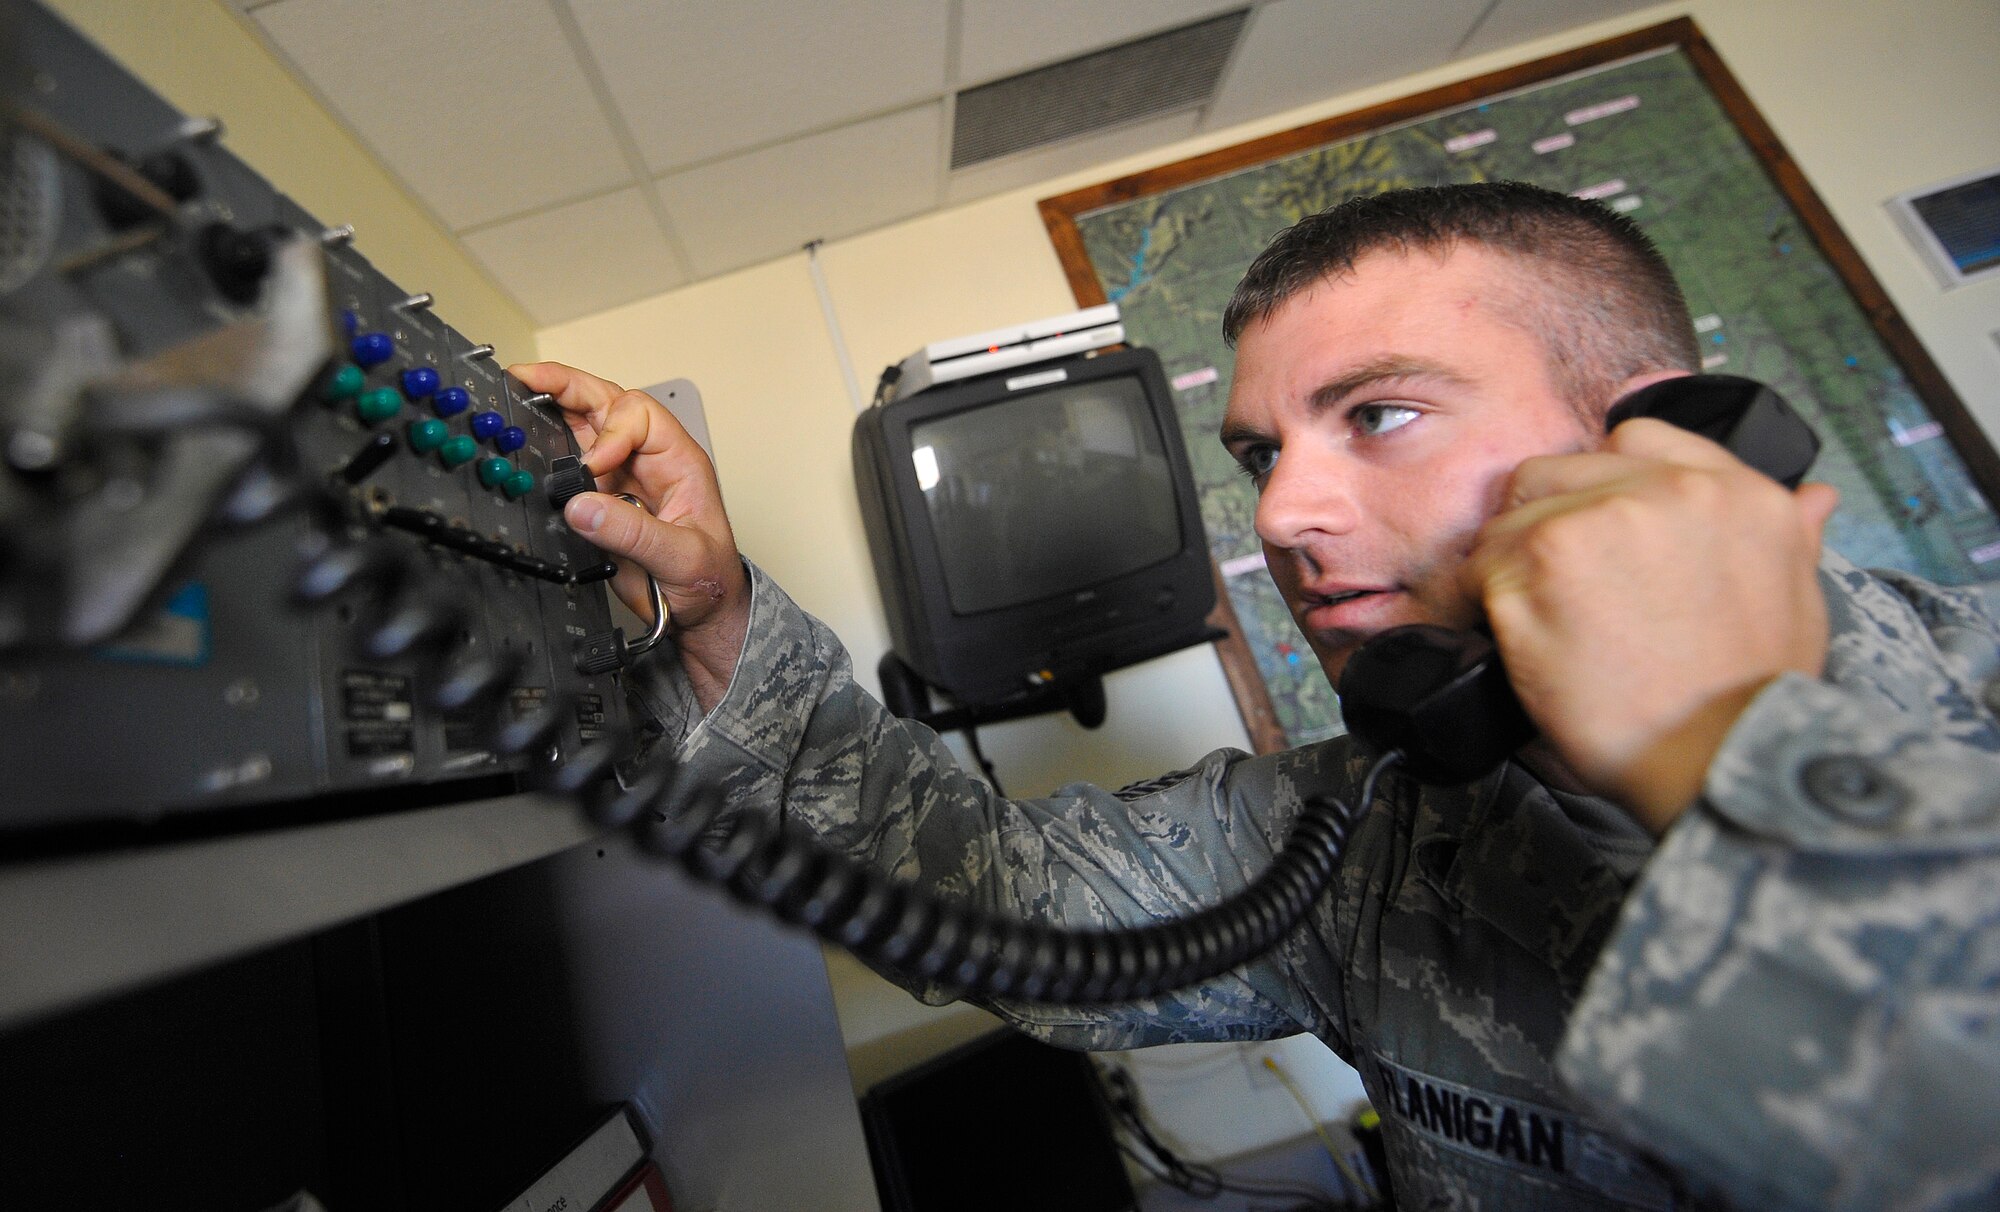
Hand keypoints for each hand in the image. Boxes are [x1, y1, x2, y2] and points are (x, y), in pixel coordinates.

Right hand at [510, 361, 748, 709]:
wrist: (700, 615)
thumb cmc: (709, 580)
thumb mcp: (681, 557)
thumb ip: (633, 532)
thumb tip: (583, 507)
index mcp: (677, 460)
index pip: (637, 416)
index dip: (609, 433)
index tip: (593, 467)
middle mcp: (646, 461)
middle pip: (605, 405)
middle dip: (566, 386)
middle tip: (525, 377)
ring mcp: (619, 478)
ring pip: (581, 427)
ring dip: (550, 409)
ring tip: (514, 393)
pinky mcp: (598, 501)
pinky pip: (566, 465)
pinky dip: (543, 451)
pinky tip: (522, 443)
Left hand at [1463, 417, 1838, 832]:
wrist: (1720, 757)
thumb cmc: (1755, 695)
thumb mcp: (1800, 600)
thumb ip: (1792, 536)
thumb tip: (1812, 496)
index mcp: (1735, 491)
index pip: (1636, 440)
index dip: (1602, 486)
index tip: (1592, 529)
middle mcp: (1667, 489)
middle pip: (1558, 471)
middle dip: (1543, 520)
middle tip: (1547, 580)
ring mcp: (1599, 519)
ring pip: (1512, 516)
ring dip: (1507, 563)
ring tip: (1527, 615)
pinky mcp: (1541, 561)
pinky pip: (1481, 565)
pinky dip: (1478, 600)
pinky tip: (1503, 634)